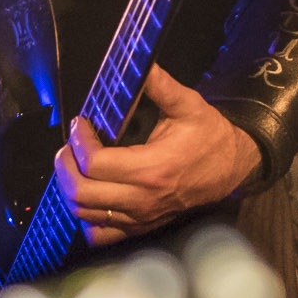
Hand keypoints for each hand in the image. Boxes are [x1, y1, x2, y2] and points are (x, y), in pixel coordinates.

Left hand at [53, 65, 261, 245]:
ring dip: (69, 188)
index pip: (94, 163)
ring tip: (73, 165)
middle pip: (81, 192)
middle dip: (65, 166)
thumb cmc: (209, 136)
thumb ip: (161, 86)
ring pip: (84, 214)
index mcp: (151, 169)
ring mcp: (140, 217)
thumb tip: (141, 64)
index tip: (81, 123)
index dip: (79, 141)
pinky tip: (88, 194)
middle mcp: (142, 199)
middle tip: (68, 146)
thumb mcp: (189, 105)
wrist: (231, 167)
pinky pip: (100, 234)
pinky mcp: (140, 226)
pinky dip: (85, 217)